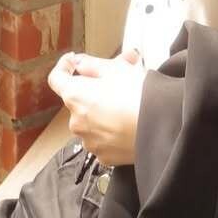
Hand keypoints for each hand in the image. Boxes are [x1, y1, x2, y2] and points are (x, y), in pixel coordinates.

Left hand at [46, 47, 145, 167]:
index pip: (56, 79)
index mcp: (75, 96)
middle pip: (78, 100)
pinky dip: (111, 130)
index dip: (64, 66)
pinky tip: (129, 123)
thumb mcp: (116, 69)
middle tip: (117, 79)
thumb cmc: (138, 95)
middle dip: (94, 88)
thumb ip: (91, 64)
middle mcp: (76, 121)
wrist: (162, 128)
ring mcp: (89, 141)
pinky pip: (102, 139)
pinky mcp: (104, 156)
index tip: (75, 61)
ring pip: (91, 120)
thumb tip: (78, 63)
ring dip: (103, 110)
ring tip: (127, 103)